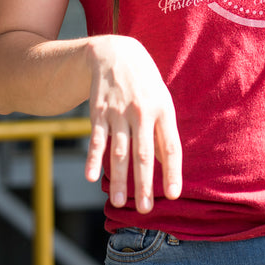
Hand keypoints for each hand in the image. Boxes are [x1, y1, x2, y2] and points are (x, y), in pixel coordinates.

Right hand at [83, 35, 181, 213]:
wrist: (116, 54)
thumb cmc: (144, 84)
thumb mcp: (161, 101)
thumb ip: (162, 132)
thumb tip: (165, 165)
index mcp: (163, 111)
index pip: (170, 147)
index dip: (172, 172)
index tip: (172, 195)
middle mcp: (142, 113)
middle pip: (144, 155)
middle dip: (144, 185)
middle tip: (144, 210)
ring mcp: (120, 112)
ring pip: (120, 151)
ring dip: (119, 179)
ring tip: (119, 203)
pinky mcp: (99, 112)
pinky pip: (97, 139)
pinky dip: (94, 159)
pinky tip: (92, 177)